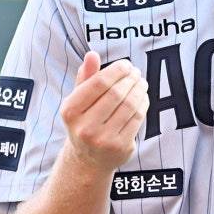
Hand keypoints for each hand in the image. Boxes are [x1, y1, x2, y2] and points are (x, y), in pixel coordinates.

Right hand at [60, 52, 148, 171]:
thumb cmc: (84, 121)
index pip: (99, 82)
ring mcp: (103, 140)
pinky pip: (137, 119)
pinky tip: (143, 97)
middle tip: (137, 73)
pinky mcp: (120, 147)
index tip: (126, 65)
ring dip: (140, 90)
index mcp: (70, 110)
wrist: (88, 159)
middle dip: (130, 79)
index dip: (117, 70)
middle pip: (116, 93)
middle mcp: (84, 127)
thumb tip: (92, 54)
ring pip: (130, 106)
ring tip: (142, 82)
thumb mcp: (78, 100)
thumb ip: (86, 77)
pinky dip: (143, 104)